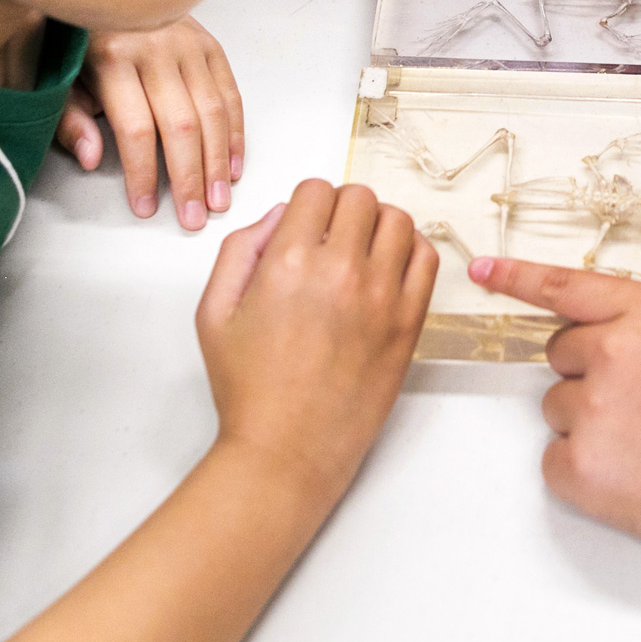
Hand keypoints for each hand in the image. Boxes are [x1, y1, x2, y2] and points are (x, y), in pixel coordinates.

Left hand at [61, 18, 242, 227]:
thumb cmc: (80, 39)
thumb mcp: (60, 78)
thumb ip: (71, 120)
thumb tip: (92, 158)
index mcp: (112, 56)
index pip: (136, 128)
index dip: (143, 173)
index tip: (145, 206)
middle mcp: (155, 48)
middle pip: (180, 124)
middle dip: (188, 177)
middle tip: (193, 217)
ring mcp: (188, 44)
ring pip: (211, 112)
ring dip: (218, 162)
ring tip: (218, 200)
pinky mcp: (209, 44)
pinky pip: (230, 94)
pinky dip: (236, 133)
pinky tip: (234, 165)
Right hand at [196, 180, 436, 500]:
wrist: (286, 450)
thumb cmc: (248, 389)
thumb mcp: (214, 311)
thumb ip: (240, 249)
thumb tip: (279, 215)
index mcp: (288, 264)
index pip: (315, 191)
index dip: (307, 204)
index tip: (304, 225)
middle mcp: (339, 272)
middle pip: (359, 198)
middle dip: (341, 209)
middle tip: (330, 237)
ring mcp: (381, 297)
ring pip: (398, 220)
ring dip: (378, 225)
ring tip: (361, 250)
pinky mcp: (408, 323)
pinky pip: (426, 259)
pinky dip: (412, 250)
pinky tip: (390, 266)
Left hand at [471, 221, 640, 577]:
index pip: (565, 288)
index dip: (518, 277)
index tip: (483, 270)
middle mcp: (610, 358)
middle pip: (562, 351)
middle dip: (593, 368)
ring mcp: (589, 416)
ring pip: (557, 405)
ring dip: (588, 420)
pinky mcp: (575, 470)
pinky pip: (554, 457)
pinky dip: (583, 467)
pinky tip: (635, 473)